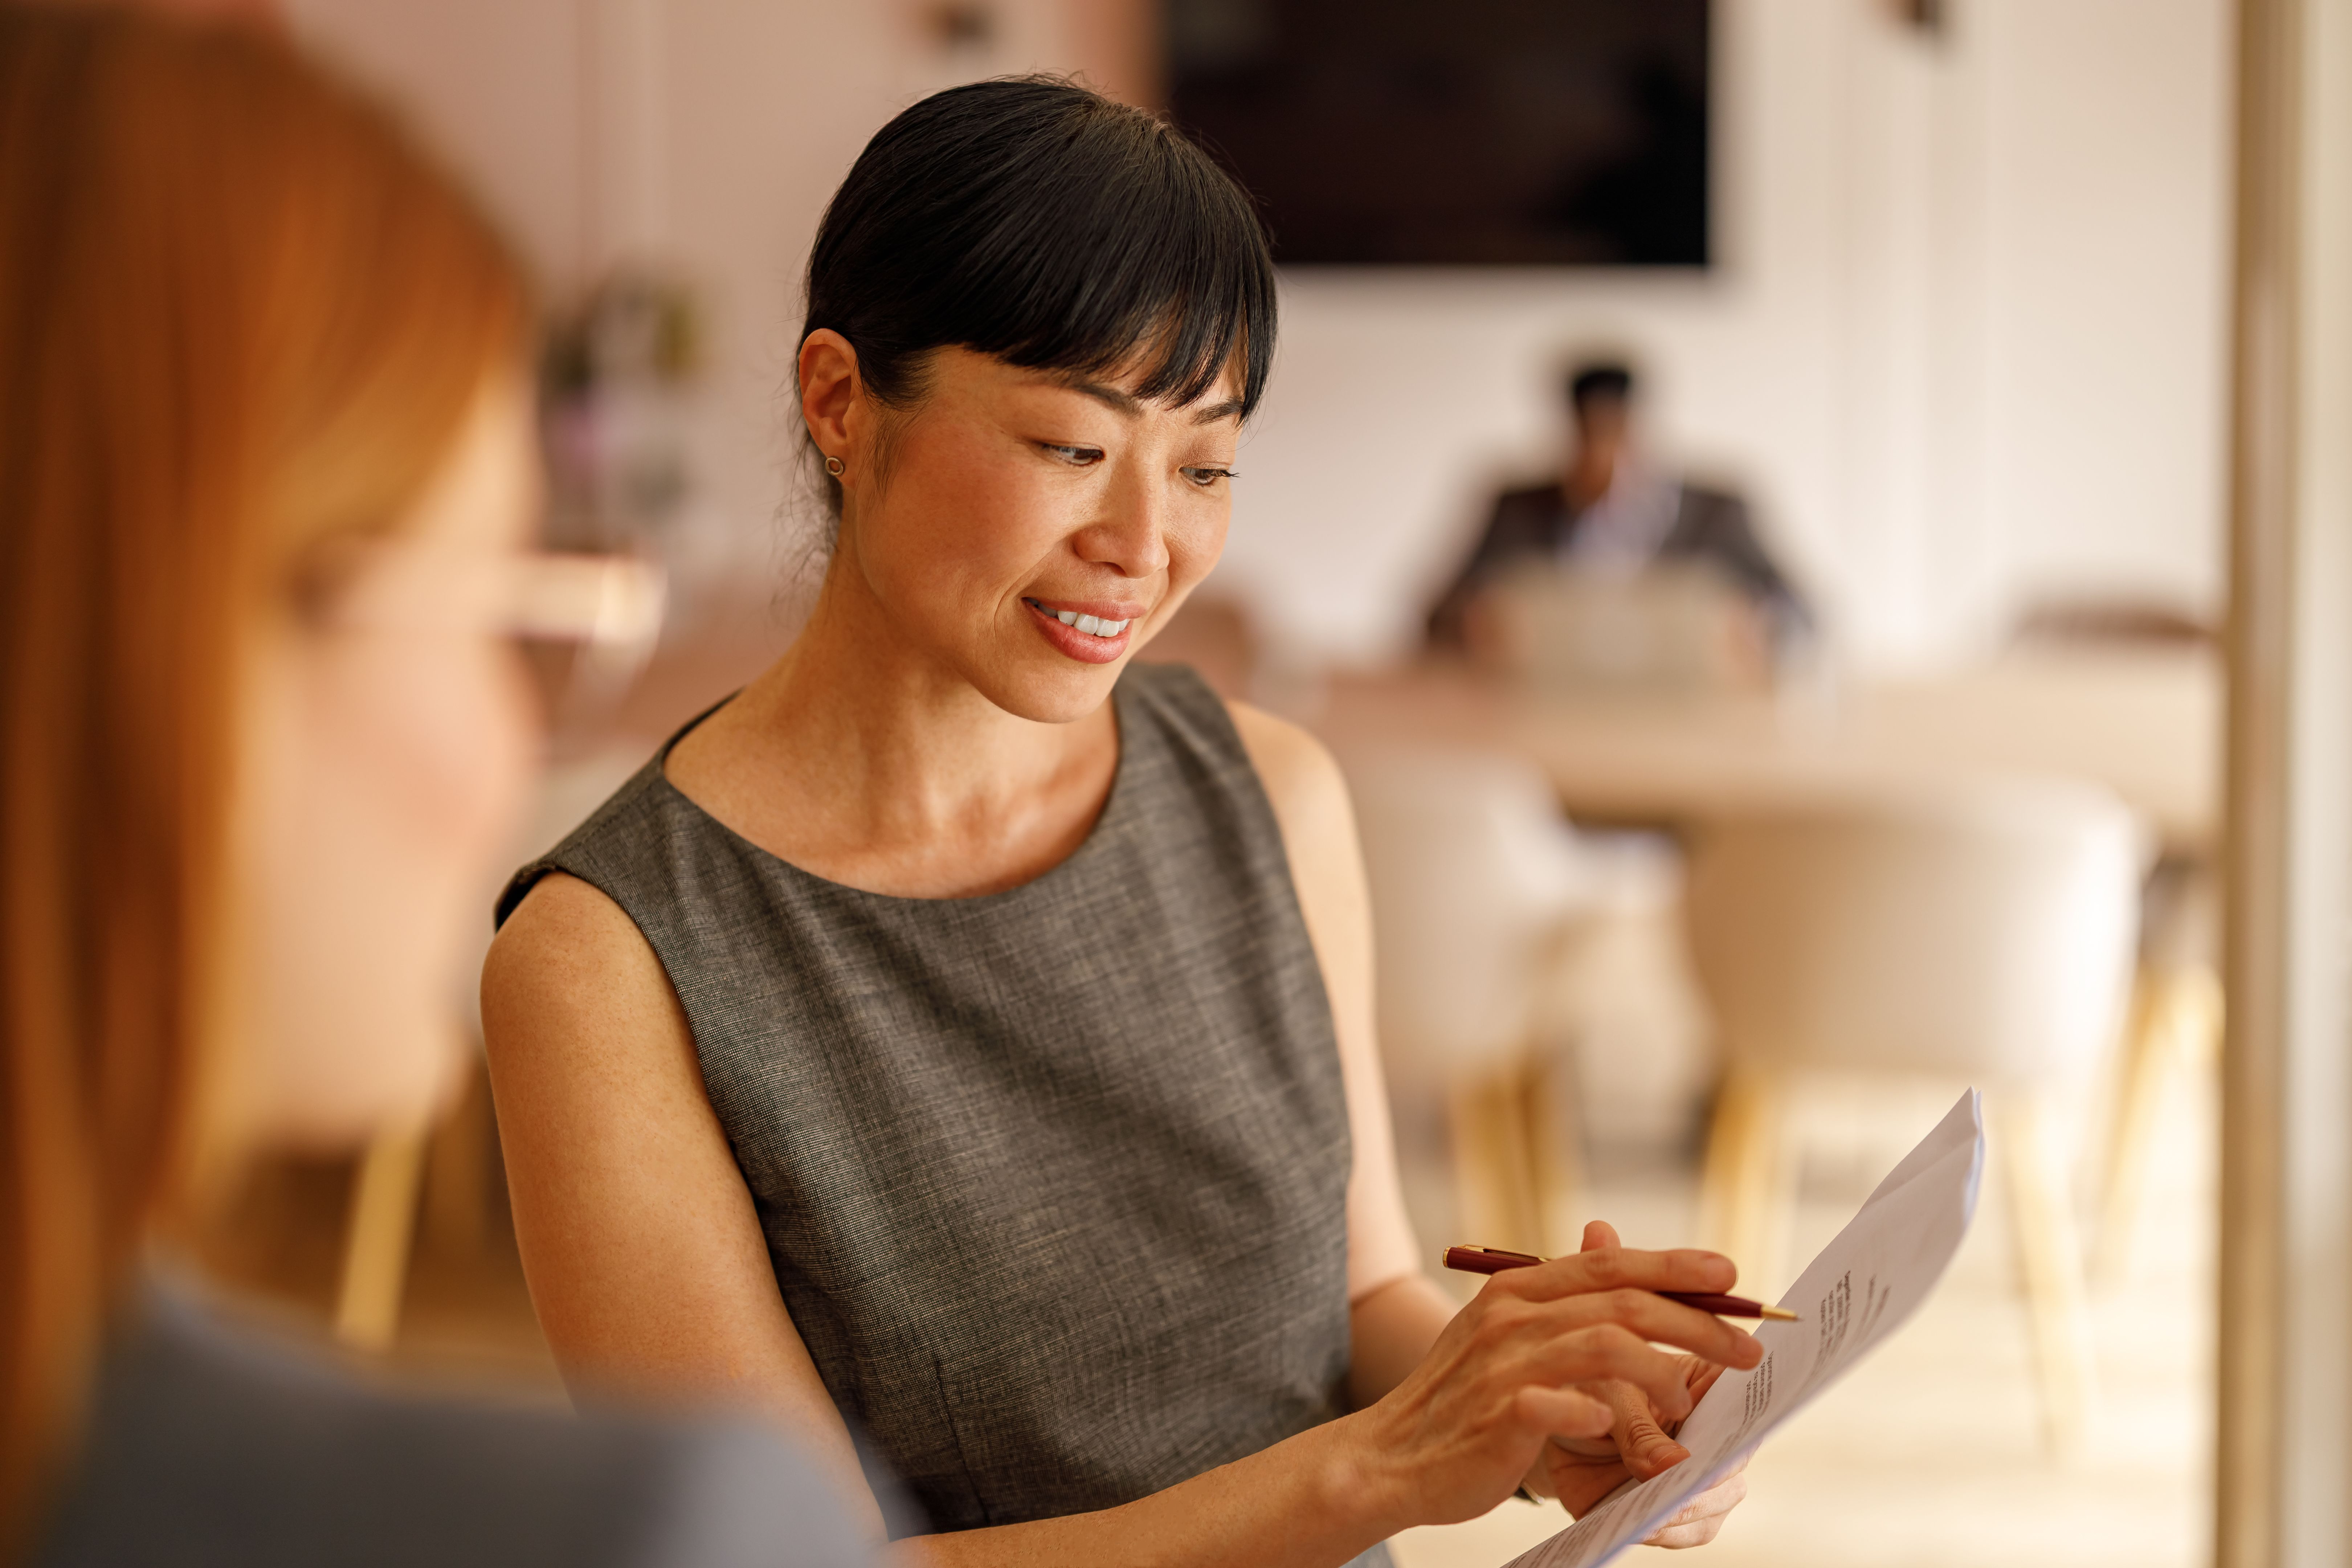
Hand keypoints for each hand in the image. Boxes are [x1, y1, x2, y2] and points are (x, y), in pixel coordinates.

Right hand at [1349, 1227, 1763, 1532]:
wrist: (1388, 1455)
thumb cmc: (1459, 1401)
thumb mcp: (1502, 1334)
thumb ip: (1559, 1302)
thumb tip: (1617, 1260)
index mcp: (1517, 1291)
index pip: (1609, 1263)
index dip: (1674, 1265)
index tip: (1730, 1275)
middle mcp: (1511, 1316)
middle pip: (1622, 1301)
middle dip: (1696, 1322)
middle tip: (1747, 1348)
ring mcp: (1503, 1364)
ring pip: (1604, 1346)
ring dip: (1661, 1372)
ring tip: (1686, 1402)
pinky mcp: (1498, 1415)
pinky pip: (1562, 1404)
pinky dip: (1599, 1412)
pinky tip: (1616, 1426)